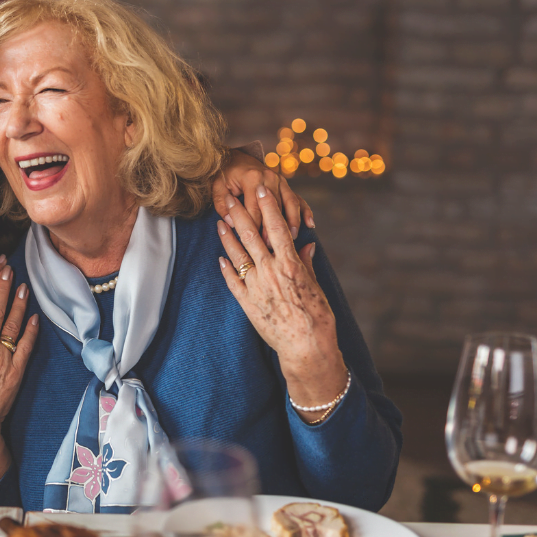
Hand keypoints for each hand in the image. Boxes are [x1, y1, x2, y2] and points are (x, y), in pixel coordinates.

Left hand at [212, 149, 315, 240]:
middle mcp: (269, 178)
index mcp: (251, 178)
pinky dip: (305, 211)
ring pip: (290, 203)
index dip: (254, 228)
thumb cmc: (225, 175)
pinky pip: (298, 198)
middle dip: (273, 229)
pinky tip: (310, 224)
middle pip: (274, 208)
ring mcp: (280, 180)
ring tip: (292, 238)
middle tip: (272, 248)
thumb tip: (231, 223)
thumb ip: (222, 205)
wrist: (236, 158)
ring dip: (292, 222)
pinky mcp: (285, 184)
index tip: (254, 245)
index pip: (254, 209)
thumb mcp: (217, 187)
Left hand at [216, 186, 346, 421]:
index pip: (276, 227)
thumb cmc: (318, 317)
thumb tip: (306, 244)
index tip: (262, 188)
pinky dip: (226, 268)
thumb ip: (307, 263)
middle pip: (251, 235)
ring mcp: (256, 287)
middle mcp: (271, 271)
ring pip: (237, 255)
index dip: (268, 206)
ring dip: (227, 237)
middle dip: (239, 214)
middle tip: (229, 197)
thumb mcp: (316, 286)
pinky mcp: (247, 303)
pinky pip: (233, 281)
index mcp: (290, 264)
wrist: (307, 347)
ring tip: (219, 222)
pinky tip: (220, 257)